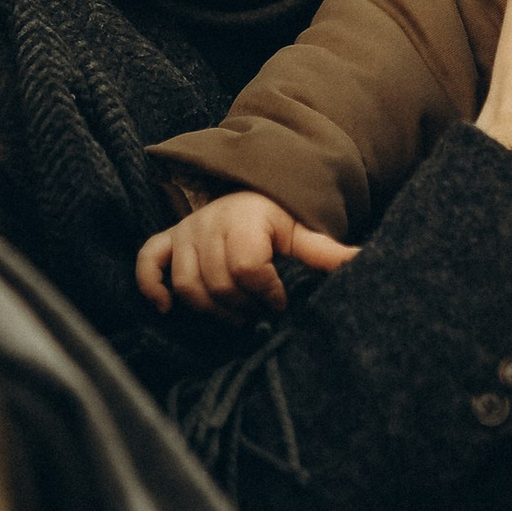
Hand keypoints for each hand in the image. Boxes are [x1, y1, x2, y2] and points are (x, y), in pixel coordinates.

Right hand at [136, 190, 360, 316]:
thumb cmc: (277, 220)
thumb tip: (361, 261)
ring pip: (187, 284)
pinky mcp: (168, 241)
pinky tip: (165, 308)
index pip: (247, 266)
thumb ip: (324, 252)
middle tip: (261, 312)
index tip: (281, 301)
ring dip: (211, 308)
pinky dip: (152, 286)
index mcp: (244, 218)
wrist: (249, 195)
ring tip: (236, 315)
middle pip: (218, 282)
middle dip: (243, 306)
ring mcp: (185, 232)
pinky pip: (149, 262)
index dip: (267, 292)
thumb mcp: (302, 232)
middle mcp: (208, 222)